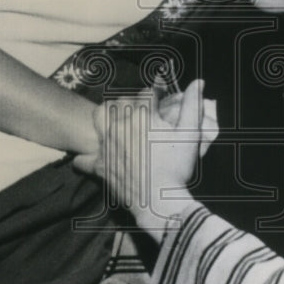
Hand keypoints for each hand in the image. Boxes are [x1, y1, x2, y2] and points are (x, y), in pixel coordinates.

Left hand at [75, 80, 212, 235]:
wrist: (160, 201)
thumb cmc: (177, 168)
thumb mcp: (190, 134)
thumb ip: (193, 105)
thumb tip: (198, 82)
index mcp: (142, 115)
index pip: (146, 93)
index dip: (155, 95)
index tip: (159, 100)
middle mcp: (120, 125)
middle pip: (120, 101)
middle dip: (131, 104)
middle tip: (142, 114)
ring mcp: (107, 145)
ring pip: (98, 117)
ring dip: (106, 116)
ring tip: (117, 124)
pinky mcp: (100, 165)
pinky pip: (84, 158)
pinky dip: (87, 158)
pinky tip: (97, 157)